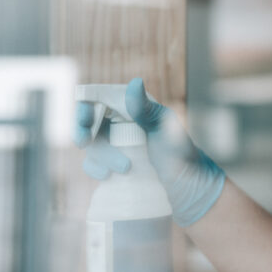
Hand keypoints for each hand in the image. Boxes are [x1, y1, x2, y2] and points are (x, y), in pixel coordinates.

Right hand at [74, 78, 225, 226]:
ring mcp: (117, 142)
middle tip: (84, 142)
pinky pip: (93, 163)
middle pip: (87, 119)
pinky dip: (95, 168)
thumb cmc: (182, 156)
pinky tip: (107, 176)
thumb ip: (146, 110)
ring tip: (125, 168)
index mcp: (134, 106)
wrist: (190, 190)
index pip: (98, 97)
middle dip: (82, 131)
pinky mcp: (114, 163)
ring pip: (91, 143)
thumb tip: (134, 82)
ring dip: (99, 155)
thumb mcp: (164, 132)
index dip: (84, 107)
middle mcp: (123, 121)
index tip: (86, 123)